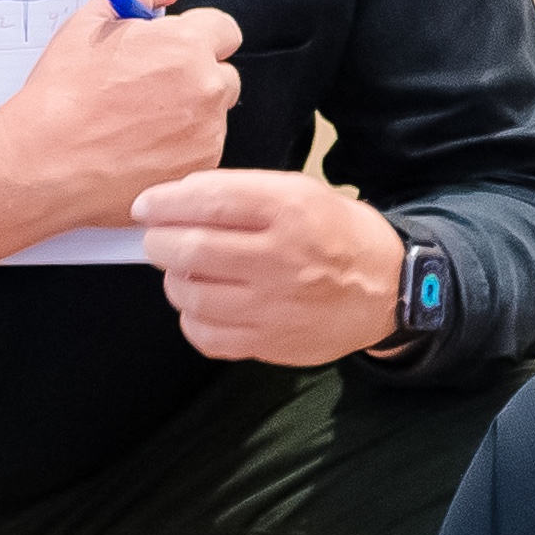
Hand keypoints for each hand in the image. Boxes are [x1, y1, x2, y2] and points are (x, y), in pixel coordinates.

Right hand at [0, 0, 239, 264]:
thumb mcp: (91, 22)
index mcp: (186, 44)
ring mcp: (207, 133)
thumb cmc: (63, 93)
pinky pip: (204, 151)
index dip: (193, 38)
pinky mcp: (200, 168)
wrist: (43, 162)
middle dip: (195, 77)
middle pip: (223, 74)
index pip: (224, 30)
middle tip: (147, 90)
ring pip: (214, 116)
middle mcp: (207, 88)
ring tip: (138, 122)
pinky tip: (142, 148)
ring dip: (190, 115)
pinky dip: (182, 150)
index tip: (168, 53)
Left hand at [129, 170, 405, 364]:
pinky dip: (191, 318)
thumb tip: (176, 199)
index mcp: (290, 209)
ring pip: (192, 295)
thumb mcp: (302, 191)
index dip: (165, 203)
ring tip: (182, 270)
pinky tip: (201, 304)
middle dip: (158, 242)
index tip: (145, 206)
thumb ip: (242, 192)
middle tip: (156, 238)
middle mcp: (281, 258)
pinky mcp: (270, 343)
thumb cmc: (337, 233)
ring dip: (173, 280)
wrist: (388, 289)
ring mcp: (275, 306)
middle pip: (191, 249)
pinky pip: (206, 336)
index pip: (209, 201)